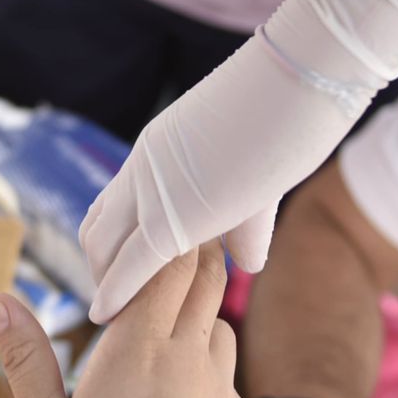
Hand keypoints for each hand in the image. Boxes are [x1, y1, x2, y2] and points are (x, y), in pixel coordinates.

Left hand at [81, 0, 397, 322]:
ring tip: (116, 314)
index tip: (122, 272)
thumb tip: (248, 263)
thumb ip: (246, 220)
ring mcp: (155, 189)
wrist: (300, 82)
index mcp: (160, 153)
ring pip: (104, 247)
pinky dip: (114, 293)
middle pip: (98, 228)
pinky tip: (103, 315)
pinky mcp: (174, 214)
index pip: (117, 205)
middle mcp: (145, 170)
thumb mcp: (259, 174)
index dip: (114, 243)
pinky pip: (131, 264)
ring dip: (107, 283)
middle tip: (117, 300)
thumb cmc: (291, 114)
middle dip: (102, 268)